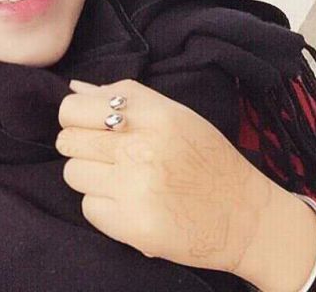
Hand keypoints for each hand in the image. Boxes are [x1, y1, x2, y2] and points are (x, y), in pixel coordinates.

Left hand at [56, 78, 273, 275]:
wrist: (247, 217)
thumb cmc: (207, 159)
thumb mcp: (176, 113)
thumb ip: (125, 96)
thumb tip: (75, 87)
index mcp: (155, 116)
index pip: (75, 107)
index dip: (75, 116)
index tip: (89, 125)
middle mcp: (142, 149)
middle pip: (68, 140)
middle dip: (81, 146)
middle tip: (106, 154)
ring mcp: (136, 190)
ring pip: (73, 173)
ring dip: (90, 176)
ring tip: (120, 179)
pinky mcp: (133, 227)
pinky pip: (88, 208)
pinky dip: (103, 206)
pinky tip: (128, 203)